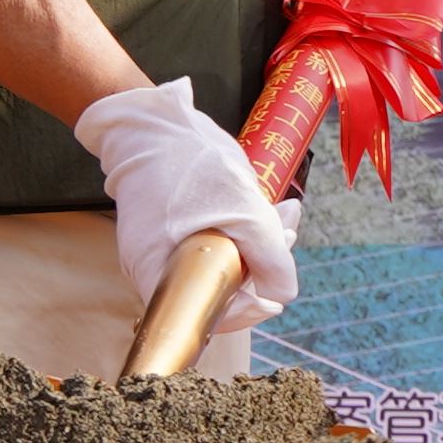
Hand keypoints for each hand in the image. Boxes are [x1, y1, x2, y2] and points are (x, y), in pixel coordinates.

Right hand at [74, 82, 295, 320]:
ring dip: (257, 243)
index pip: (205, 317)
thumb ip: (269, 258)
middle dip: (260, 266)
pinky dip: (241, 229)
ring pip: (218, 262)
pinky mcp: (171, 229)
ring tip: (286, 213)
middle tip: (289, 232)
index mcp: (159, 275)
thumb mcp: (244, 212)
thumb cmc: (192, 167)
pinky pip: (210, 241)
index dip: (245, 312)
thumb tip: (283, 296)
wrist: (155, 125)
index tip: (274, 299)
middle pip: (215, 289)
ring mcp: (160, 248)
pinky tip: (268, 208)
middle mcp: (154, 269)